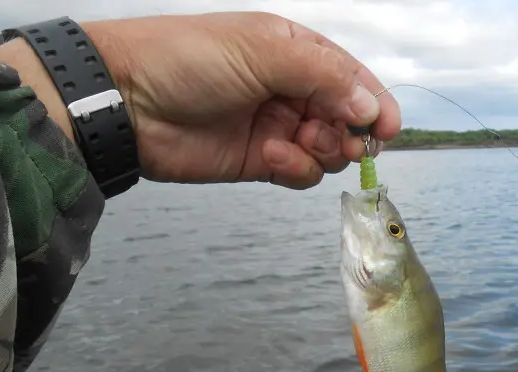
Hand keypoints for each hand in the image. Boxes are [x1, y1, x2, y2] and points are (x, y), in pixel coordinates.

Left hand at [75, 12, 400, 189]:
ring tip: (293, 142)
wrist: (129, 102)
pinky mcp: (261, 161)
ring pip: (327, 149)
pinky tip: (272, 156)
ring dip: (320, 151)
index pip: (351, 77)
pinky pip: (300, 172)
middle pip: (346, 118)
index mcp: (295, 52)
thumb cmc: (190, 59)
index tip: (388, 128)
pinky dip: (295, 168)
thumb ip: (323, 76)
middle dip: (348, 131)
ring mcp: (277, 126)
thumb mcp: (262, 52)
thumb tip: (371, 107)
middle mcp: (292, 88)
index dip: (374, 102)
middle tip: (337, 138)